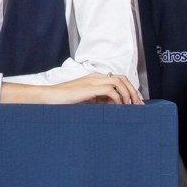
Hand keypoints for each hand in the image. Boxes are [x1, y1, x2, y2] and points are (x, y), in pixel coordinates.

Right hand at [5, 71, 140, 105]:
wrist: (49, 98)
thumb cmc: (64, 101)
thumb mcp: (86, 102)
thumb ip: (99, 102)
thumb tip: (115, 108)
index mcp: (95, 79)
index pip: (119, 79)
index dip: (129, 90)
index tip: (135, 103)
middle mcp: (95, 77)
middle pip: (122, 78)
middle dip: (133, 91)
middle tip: (138, 105)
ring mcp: (92, 81)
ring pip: (118, 82)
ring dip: (127, 94)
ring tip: (130, 106)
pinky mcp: (88, 88)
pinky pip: (109, 90)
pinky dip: (117, 98)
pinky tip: (117, 107)